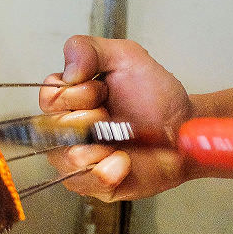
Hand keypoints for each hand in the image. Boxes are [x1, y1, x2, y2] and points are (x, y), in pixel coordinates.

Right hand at [38, 36, 195, 200]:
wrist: (184, 128)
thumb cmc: (155, 96)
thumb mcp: (126, 57)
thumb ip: (89, 49)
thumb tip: (67, 70)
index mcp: (67, 100)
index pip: (48, 97)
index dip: (76, 94)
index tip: (102, 91)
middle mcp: (65, 131)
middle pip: (54, 129)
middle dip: (91, 120)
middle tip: (114, 117)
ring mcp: (76, 160)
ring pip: (66, 158)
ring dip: (99, 148)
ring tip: (121, 139)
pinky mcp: (93, 184)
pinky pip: (84, 182)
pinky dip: (107, 171)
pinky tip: (125, 161)